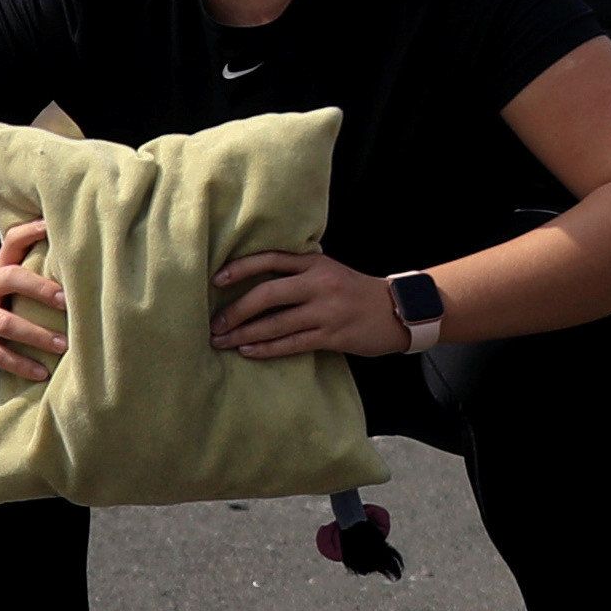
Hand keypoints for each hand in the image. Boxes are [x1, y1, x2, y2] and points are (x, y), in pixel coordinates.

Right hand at [0, 220, 69, 380]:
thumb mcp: (3, 290)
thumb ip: (30, 277)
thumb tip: (79, 268)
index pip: (12, 242)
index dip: (31, 231)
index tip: (53, 226)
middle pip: (9, 278)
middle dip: (40, 288)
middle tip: (67, 301)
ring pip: (5, 324)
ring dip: (37, 335)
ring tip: (63, 345)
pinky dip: (21, 364)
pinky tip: (42, 372)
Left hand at [208, 249, 409, 360]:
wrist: (396, 310)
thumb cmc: (353, 291)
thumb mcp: (328, 270)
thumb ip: (298, 271)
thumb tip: (252, 282)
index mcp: (316, 262)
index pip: (272, 258)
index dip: (241, 267)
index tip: (216, 279)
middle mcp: (319, 283)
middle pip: (268, 293)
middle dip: (236, 310)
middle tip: (214, 324)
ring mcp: (327, 311)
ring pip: (276, 323)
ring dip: (245, 334)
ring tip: (222, 341)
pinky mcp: (333, 335)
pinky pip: (292, 343)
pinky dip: (267, 348)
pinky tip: (248, 351)